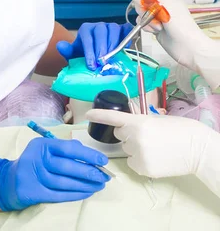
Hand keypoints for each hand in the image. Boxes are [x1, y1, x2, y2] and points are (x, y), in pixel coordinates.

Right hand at [0, 137, 109, 210]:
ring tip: (98, 185)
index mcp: (41, 145)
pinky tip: (86, 193)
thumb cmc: (33, 162)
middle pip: (67, 167)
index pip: (68, 148)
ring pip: (64, 183)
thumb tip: (86, 152)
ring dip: (84, 185)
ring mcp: (34, 176)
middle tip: (104, 176)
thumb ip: (63, 149)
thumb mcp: (44, 149)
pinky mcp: (34, 192)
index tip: (102, 160)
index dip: (87, 155)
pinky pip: (59, 195)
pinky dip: (75, 195)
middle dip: (88, 172)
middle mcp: (37, 159)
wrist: (9, 180)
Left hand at [57, 22, 132, 70]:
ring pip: (114, 30)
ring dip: (113, 45)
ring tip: (112, 58)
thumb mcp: (74, 54)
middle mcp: (98, 26)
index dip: (90, 51)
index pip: (88, 38)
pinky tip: (126, 48)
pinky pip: (126, 30)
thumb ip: (67, 50)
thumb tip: (60, 45)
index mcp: (86, 29)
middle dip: (102, 48)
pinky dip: (127, 37)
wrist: (94, 54)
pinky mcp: (122, 30)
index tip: (91, 65)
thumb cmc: (84, 54)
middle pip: (101, 32)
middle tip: (102, 62)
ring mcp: (111, 27)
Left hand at [86, 109, 211, 178]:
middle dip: (127, 135)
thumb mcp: (156, 119)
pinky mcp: (142, 169)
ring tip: (154, 148)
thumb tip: (127, 125)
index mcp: (138, 122)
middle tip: (145, 136)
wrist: (196, 148)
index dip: (98, 116)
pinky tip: (154, 158)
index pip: (113, 118)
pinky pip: (132, 163)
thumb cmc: (178, 129)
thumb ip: (138, 121)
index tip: (87, 114)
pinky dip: (139, 161)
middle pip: (119, 136)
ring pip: (126, 150)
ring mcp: (138, 155)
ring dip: (134, 148)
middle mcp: (134, 138)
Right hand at [131, 0, 219, 86]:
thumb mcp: (170, 7)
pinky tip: (156, 31)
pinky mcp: (153, 24)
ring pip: (139, 11)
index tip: (149, 2)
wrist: (187, 48)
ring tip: (159, 25)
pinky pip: (140, 22)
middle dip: (143, 8)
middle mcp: (160, 2)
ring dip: (146, 19)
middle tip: (152, 14)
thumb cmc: (183, 27)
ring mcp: (156, 14)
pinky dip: (146, 27)